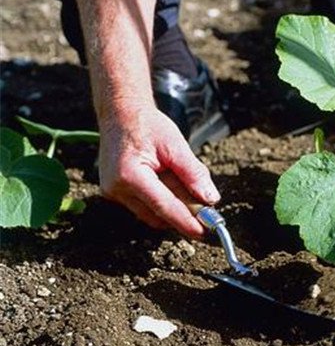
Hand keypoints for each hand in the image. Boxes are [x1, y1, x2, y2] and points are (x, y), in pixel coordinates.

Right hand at [98, 104, 219, 237]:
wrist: (120, 114)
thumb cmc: (147, 125)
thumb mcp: (176, 145)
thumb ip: (193, 173)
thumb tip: (210, 199)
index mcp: (129, 174)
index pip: (163, 206)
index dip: (185, 221)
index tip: (203, 232)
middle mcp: (116, 188)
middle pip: (157, 214)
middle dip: (182, 216)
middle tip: (206, 214)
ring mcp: (112, 192)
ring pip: (150, 214)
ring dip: (172, 209)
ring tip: (188, 192)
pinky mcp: (114, 193)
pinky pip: (143, 206)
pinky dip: (161, 202)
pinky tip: (172, 187)